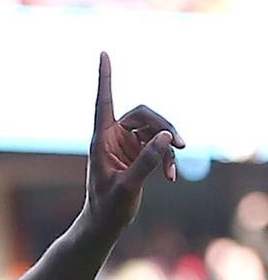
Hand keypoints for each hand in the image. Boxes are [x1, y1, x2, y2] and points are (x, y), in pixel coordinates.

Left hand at [84, 53, 183, 233]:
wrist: (105, 224)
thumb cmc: (107, 208)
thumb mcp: (127, 187)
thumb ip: (145, 162)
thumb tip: (166, 137)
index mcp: (100, 141)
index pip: (103, 103)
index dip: (105, 79)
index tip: (103, 54)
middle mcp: (112, 137)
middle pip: (144, 115)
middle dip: (163, 127)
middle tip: (178, 144)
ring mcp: (125, 144)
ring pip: (155, 129)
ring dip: (167, 145)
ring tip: (171, 168)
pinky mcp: (137, 153)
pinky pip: (159, 145)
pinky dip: (166, 158)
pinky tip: (170, 176)